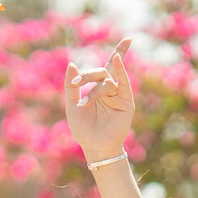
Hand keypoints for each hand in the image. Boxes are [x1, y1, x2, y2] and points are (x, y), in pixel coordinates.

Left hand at [63, 37, 136, 163]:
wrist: (93, 146)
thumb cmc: (83, 129)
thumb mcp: (72, 104)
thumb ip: (71, 85)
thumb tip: (72, 64)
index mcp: (98, 89)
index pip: (106, 67)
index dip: (118, 53)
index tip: (114, 50)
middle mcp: (111, 90)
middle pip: (102, 72)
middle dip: (87, 75)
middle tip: (77, 84)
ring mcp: (119, 96)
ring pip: (107, 80)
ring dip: (94, 89)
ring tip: (85, 104)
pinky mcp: (126, 102)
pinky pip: (123, 83)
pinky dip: (121, 70)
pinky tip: (116, 60)